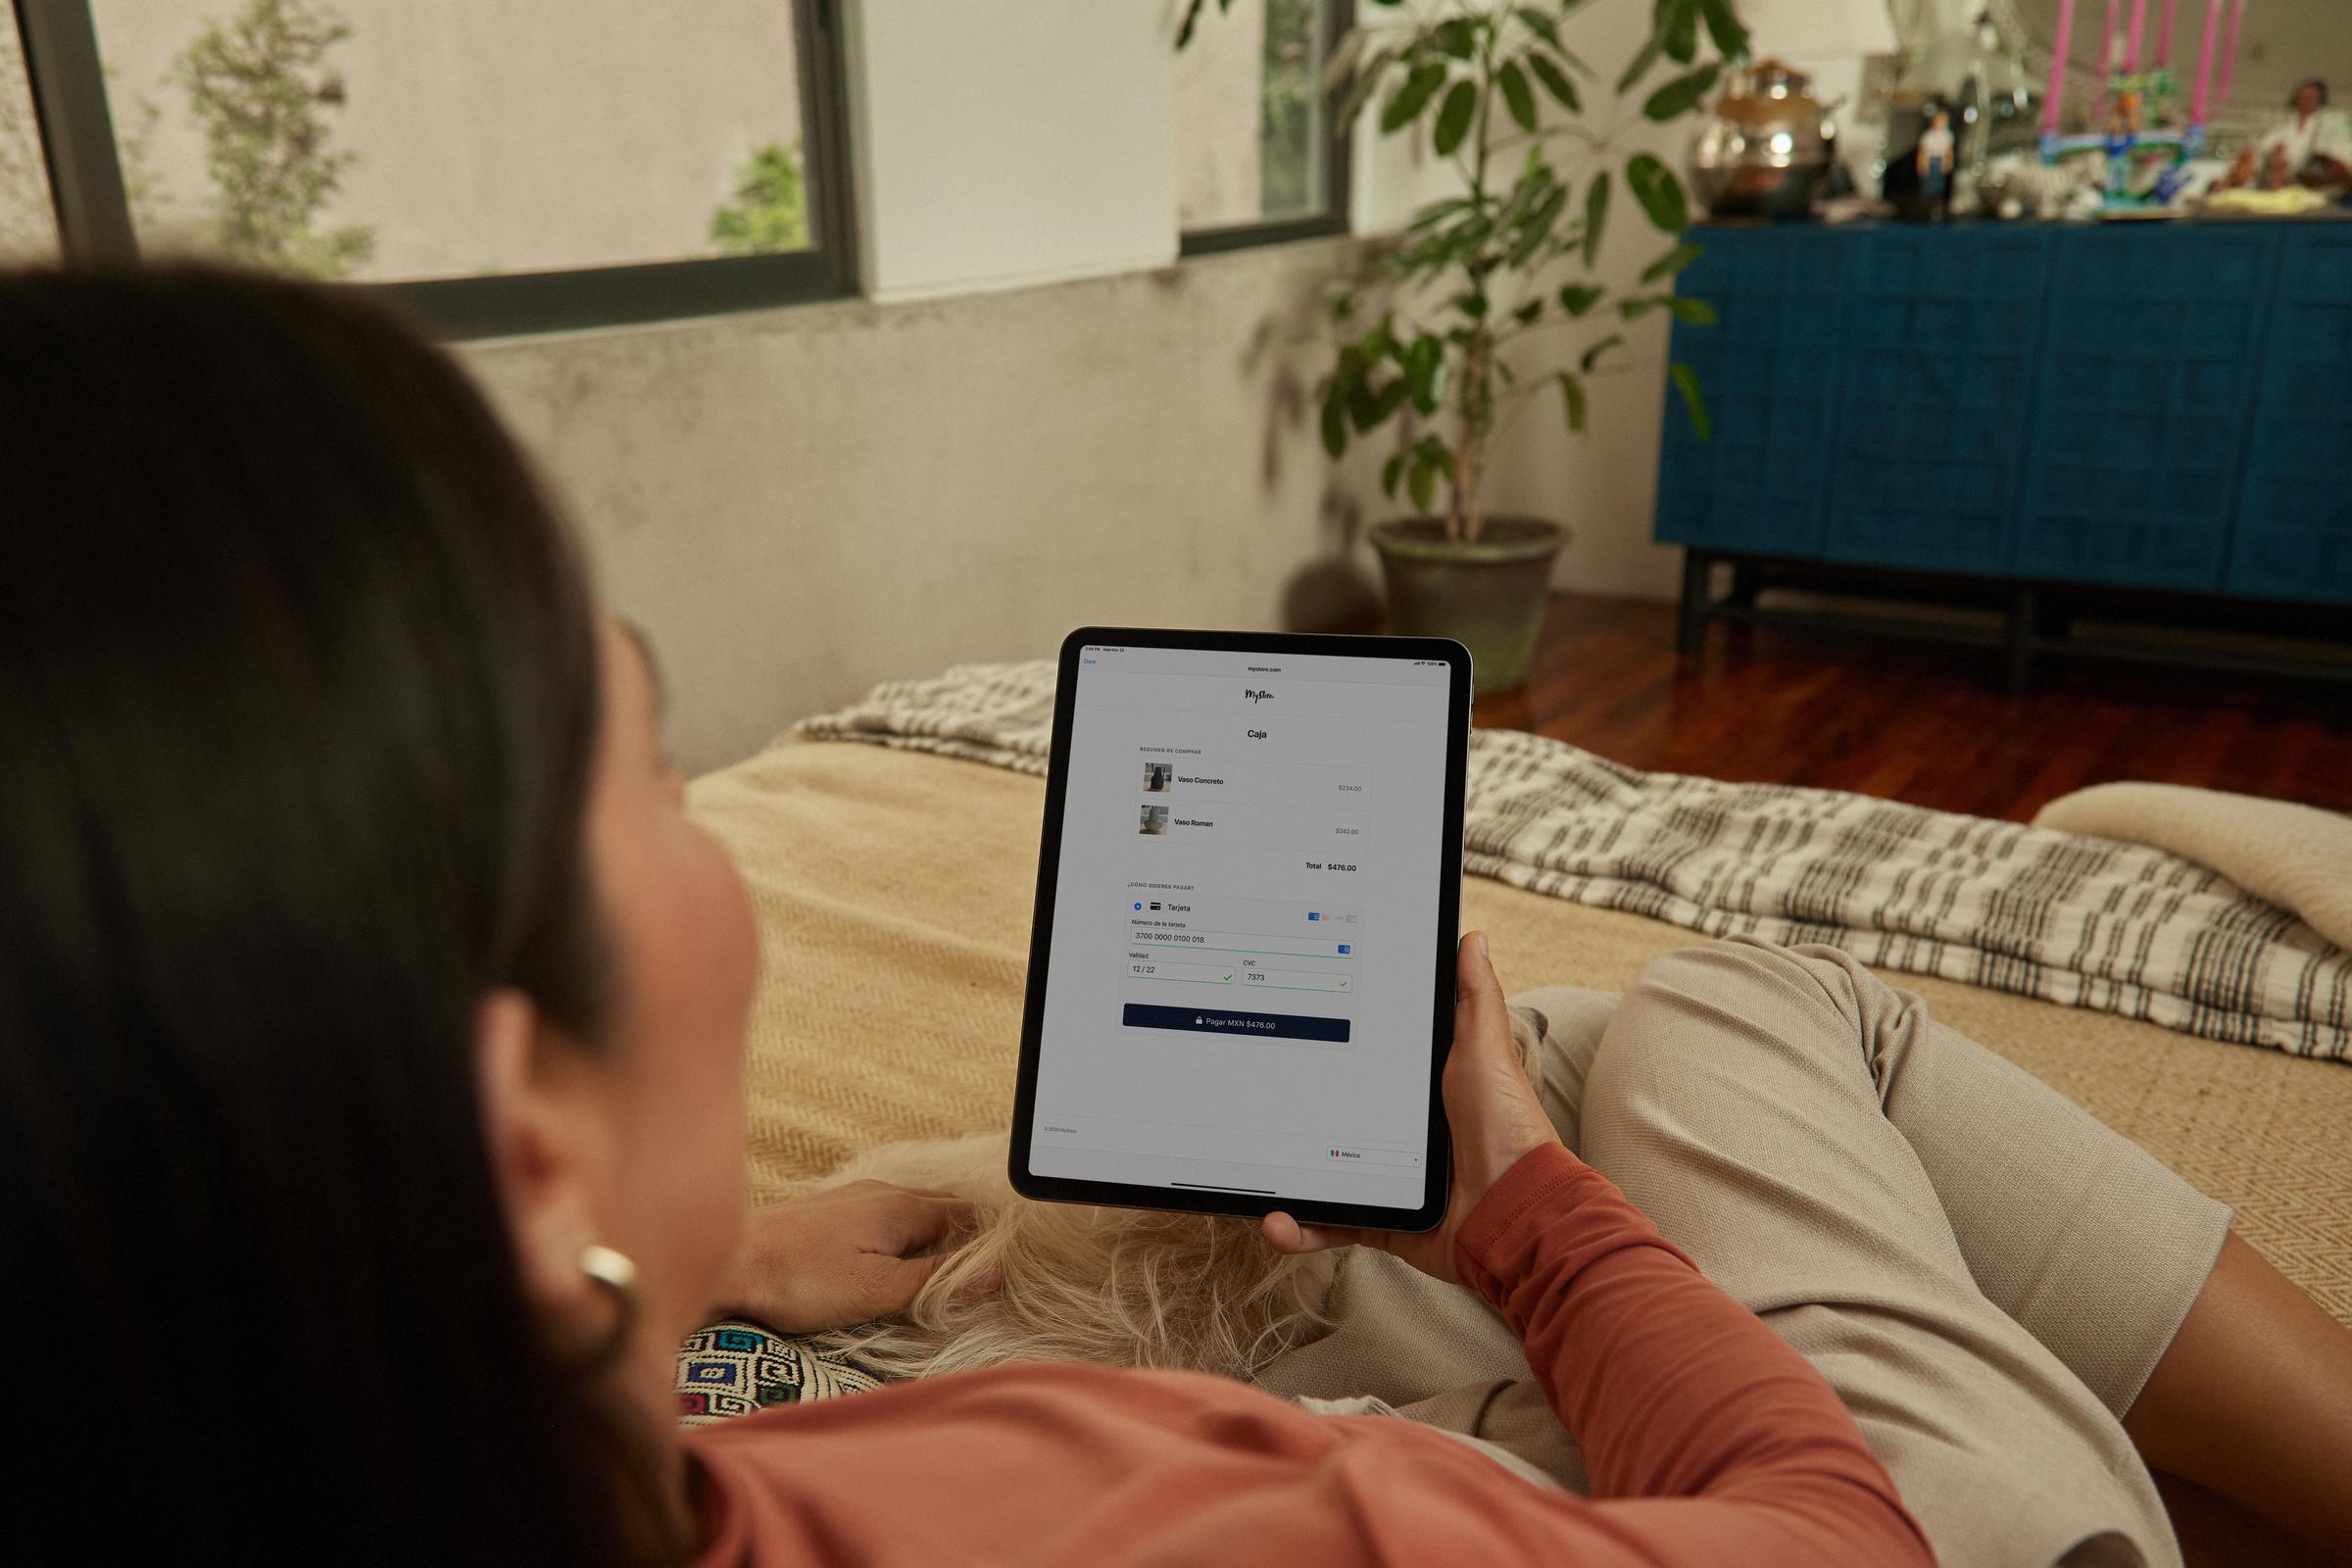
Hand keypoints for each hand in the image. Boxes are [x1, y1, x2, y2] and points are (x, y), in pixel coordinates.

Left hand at [709, 1180, 976, 1333]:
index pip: (969, 1217)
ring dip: (933, 1237)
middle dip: (966, 1238)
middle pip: (944, 1211)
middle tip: (982, 1276)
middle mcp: (884, 1192)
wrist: (730, 1262)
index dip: (989, 1243)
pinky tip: (894, 1259)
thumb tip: (996, 1271)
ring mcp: (855, 1198)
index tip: (1005, 1272)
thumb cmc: (802, 1279)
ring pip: (912, 1212)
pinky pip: (885, 1216)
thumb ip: (938, 1279)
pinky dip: (902, 1236)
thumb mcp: (879, 1289)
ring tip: (945, 1271)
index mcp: (904, 1207)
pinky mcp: (832, 1212)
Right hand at [1262, 932, 1561, 1284]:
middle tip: (1255, 1100)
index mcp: (1423, 1088)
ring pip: (1322, 1172)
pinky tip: (1278, 1221)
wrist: (1517, 1209)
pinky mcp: (1386, 1218)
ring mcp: (1391, 1177)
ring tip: (1255, 1173)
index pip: (1368, 1062)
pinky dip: (1304, 1226)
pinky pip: (1334, 1222)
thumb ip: (1473, 996)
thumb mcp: (1482, 1048)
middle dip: (1292, 1113)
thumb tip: (1473, 938)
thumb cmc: (1507, 1123)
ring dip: (1286, 1177)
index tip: (1291, 1033)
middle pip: (1335, 1115)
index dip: (1331, 1048)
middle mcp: (1403, 1131)